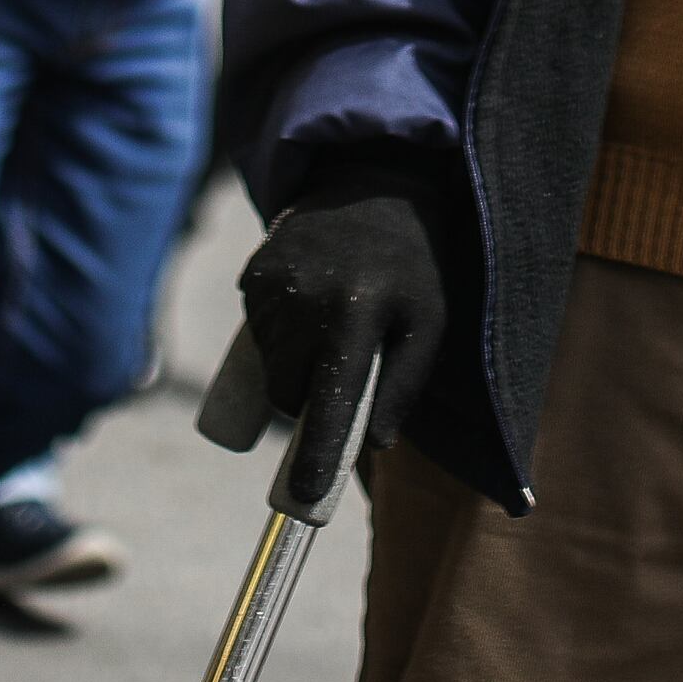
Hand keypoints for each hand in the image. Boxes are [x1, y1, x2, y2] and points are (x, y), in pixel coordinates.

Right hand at [240, 153, 449, 514]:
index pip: (329, 402)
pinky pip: (258, 335)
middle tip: (345, 367)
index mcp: (355, 316)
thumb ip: (404, 385)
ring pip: (271, 369)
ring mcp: (271, 285)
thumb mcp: (430, 323)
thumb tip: (373, 444)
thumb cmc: (414, 266)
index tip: (305, 496)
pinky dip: (280, 338)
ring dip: (296, 369)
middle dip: (312, 400)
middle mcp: (305, 301)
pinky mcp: (252, 275)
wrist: (374, 185)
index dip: (317, 455)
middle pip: (289, 394)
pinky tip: (310, 306)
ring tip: (333, 328)